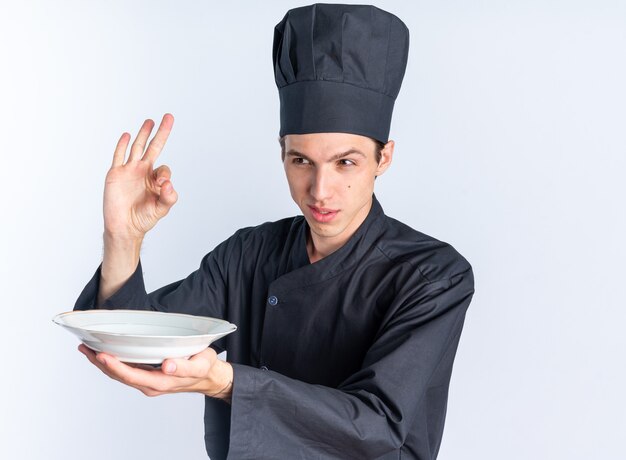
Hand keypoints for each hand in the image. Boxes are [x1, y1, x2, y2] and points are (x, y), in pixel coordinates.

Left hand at [78, 344, 233, 400]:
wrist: (209, 376)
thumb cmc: (205, 368)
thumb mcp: (200, 364)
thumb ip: (185, 366)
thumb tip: (167, 366)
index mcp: (161, 382)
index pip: (132, 376)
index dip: (115, 367)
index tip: (102, 355)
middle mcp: (150, 384)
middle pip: (119, 376)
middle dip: (100, 363)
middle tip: (84, 348)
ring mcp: (147, 381)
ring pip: (120, 374)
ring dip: (102, 363)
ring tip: (87, 349)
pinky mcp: (147, 375)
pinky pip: (126, 370)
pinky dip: (113, 362)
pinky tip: (105, 353)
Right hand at [104, 113, 177, 240]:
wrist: (124, 227)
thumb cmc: (143, 219)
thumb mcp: (161, 209)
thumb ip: (168, 197)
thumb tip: (168, 183)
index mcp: (155, 180)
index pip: (164, 168)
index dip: (165, 174)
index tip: (162, 184)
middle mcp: (143, 172)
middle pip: (153, 147)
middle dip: (161, 133)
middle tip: (168, 117)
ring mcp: (129, 171)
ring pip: (137, 147)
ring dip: (143, 134)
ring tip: (150, 121)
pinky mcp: (116, 174)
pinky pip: (119, 156)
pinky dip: (122, 145)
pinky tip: (127, 135)